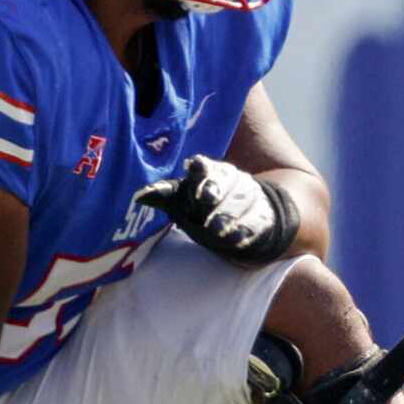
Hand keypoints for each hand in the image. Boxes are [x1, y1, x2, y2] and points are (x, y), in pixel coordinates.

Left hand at [133, 154, 298, 264]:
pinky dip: (246, 230)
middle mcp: (235, 183)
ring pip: (241, 204)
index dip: (201, 167)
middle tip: (205, 198)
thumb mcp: (183, 199)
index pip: (208, 168)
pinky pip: (256, 223)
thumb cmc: (205, 204)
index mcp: (214, 173)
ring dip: (229, 216)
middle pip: (226, 183)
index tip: (194, 165)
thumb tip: (140, 196)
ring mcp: (250, 200)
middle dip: (216, 190)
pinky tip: (237, 239)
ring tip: (218, 229)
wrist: (246, 215)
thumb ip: (165, 195)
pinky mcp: (262, 218)